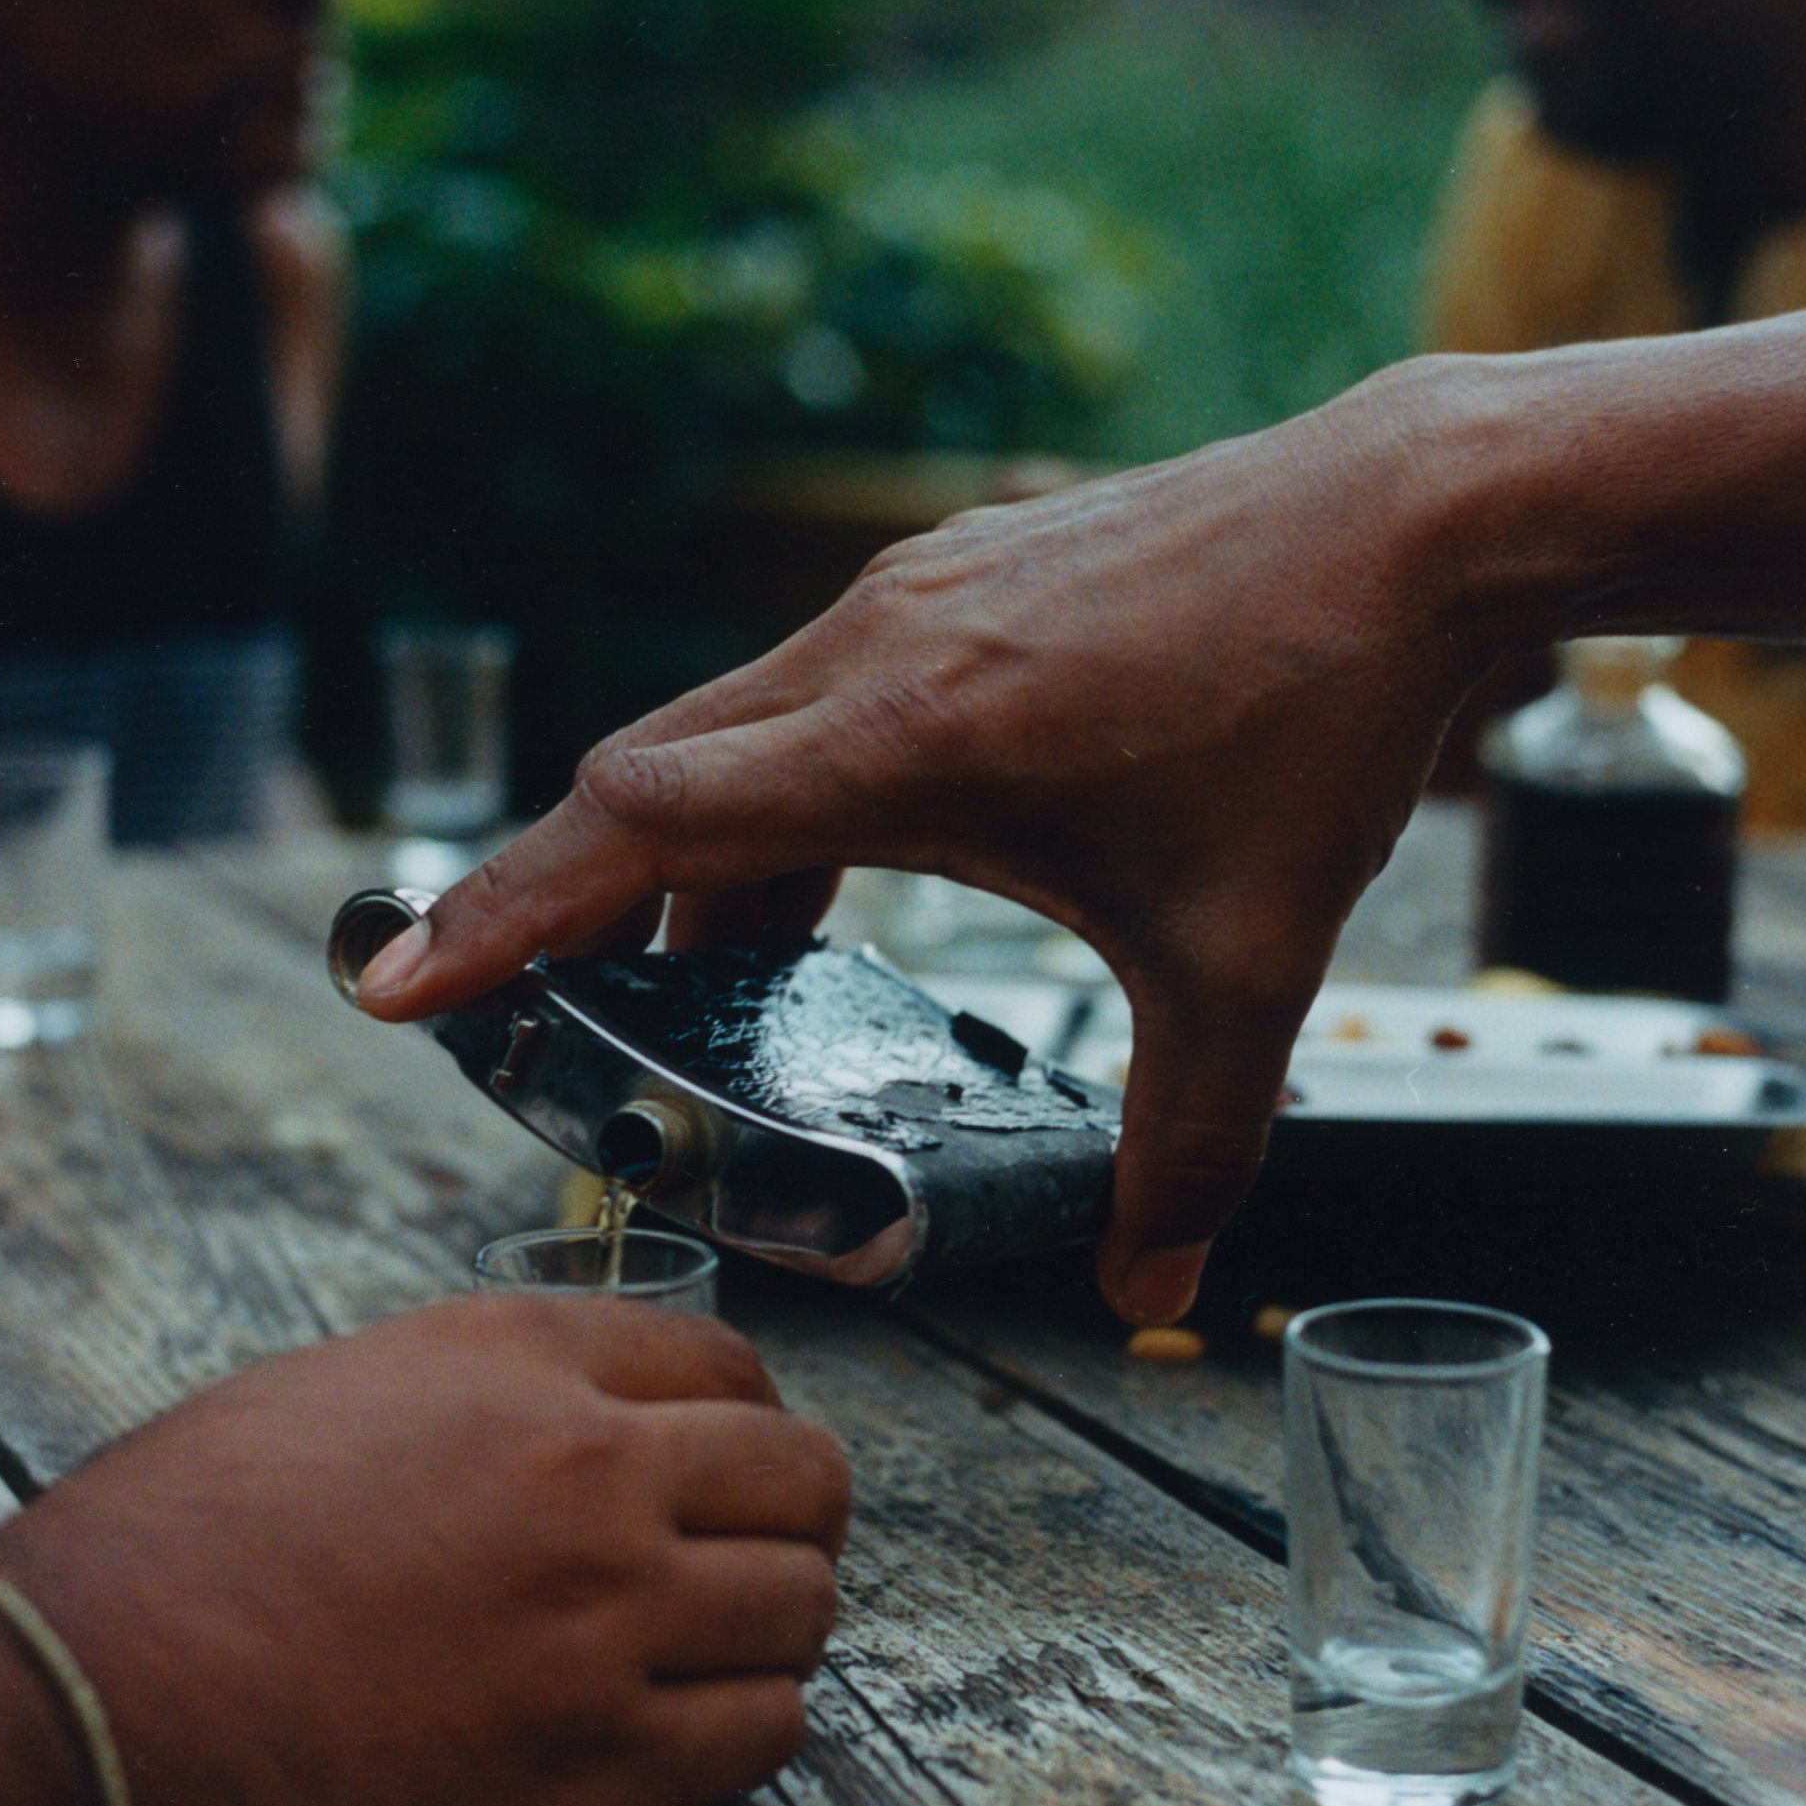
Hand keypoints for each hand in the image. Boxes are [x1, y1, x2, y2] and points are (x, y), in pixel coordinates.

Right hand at [0, 1296, 849, 1805]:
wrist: (84, 1718)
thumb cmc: (166, 1558)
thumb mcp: (328, 1398)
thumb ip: (477, 1395)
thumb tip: (563, 1418)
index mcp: (515, 1363)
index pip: (728, 1365)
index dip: (747, 1418)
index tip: (734, 1462)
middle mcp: (585, 1475)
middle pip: (801, 1478)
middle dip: (793, 1516)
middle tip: (758, 1556)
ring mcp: (604, 1627)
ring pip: (802, 1608)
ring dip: (778, 1626)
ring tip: (725, 1650)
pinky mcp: (595, 1772)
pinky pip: (763, 1733)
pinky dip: (750, 1726)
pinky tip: (694, 1729)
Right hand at [355, 365, 1508, 1323]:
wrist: (1409, 514)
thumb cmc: (1319, 719)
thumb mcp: (1249, 961)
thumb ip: (1193, 1142)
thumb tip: (1158, 1291)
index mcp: (908, 739)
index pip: (642, 827)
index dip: (504, 915)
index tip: (396, 988)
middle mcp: (873, 648)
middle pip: (645, 783)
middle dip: (561, 909)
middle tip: (513, 1023)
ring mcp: (906, 598)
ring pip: (722, 736)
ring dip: (679, 860)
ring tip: (686, 994)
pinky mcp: (947, 580)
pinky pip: (796, 700)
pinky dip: (763, 799)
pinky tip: (818, 882)